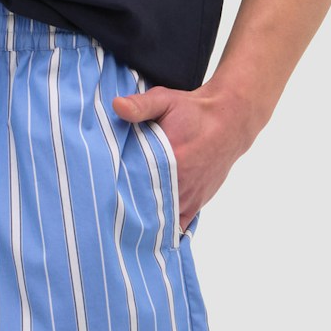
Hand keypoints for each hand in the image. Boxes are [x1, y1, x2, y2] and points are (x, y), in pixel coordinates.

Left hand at [110, 82, 252, 238]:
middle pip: (145, 208)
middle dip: (127, 210)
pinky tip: (149, 229)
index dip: (117, 193)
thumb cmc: (194, 112)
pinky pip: (179, 225)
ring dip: (145, 221)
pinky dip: (165, 228)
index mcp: (170, 160)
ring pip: (161, 221)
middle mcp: (181, 184)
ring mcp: (190, 197)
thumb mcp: (165, 101)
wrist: (229, 122)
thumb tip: (117, 105)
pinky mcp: (197, 203)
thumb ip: (141, 105)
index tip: (102, 194)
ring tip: (123, 221)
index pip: (135, 186)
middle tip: (107, 211)